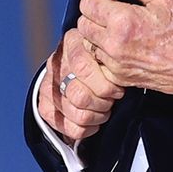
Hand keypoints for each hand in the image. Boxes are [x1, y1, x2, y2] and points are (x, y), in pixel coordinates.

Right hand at [36, 27, 124, 143]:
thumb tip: (128, 60)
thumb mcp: (111, 49)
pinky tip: (92, 123)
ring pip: (72, 110)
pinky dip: (80, 129)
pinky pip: (61, 123)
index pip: (83, 69)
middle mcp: (58, 61)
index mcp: (74, 42)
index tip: (118, 90)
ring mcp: (48, 81)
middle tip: (111, 101)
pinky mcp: (44, 101)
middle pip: (79, 95)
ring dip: (93, 116)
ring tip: (103, 110)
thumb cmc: (106, 59)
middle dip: (101, 103)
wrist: (84, 66)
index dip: (106, 86)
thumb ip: (116, 53)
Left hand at [77, 0, 172, 100]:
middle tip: (116, 15)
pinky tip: (122, 49)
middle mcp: (115, 45)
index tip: (113, 1)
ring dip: (98, 35)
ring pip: (88, 44)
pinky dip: (104, 55)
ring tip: (120, 32)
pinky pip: (97, 63)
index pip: (87, 3)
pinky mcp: (118, 79)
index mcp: (123, 21)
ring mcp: (115, 64)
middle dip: (96, 16)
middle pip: (83, 24)